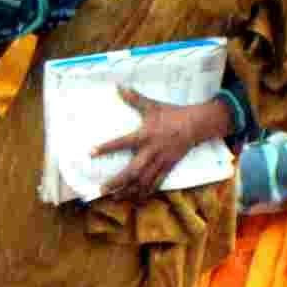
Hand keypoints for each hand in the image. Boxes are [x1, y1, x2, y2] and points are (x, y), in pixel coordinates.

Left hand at [90, 86, 226, 202]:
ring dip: (129, 191)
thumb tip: (119, 86)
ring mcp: (160, 161)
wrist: (196, 124)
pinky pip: (157, 183)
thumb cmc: (171, 114)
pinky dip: (147, 192)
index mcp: (145, 135)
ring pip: (143, 181)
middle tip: (102, 190)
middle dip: (117, 182)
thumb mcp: (152, 105)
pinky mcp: (168, 167)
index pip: (122, 142)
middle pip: (132, 171)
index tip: (90, 152)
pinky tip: (137, 200)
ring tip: (116, 199)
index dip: (106, 147)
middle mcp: (151, 151)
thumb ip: (134, 98)